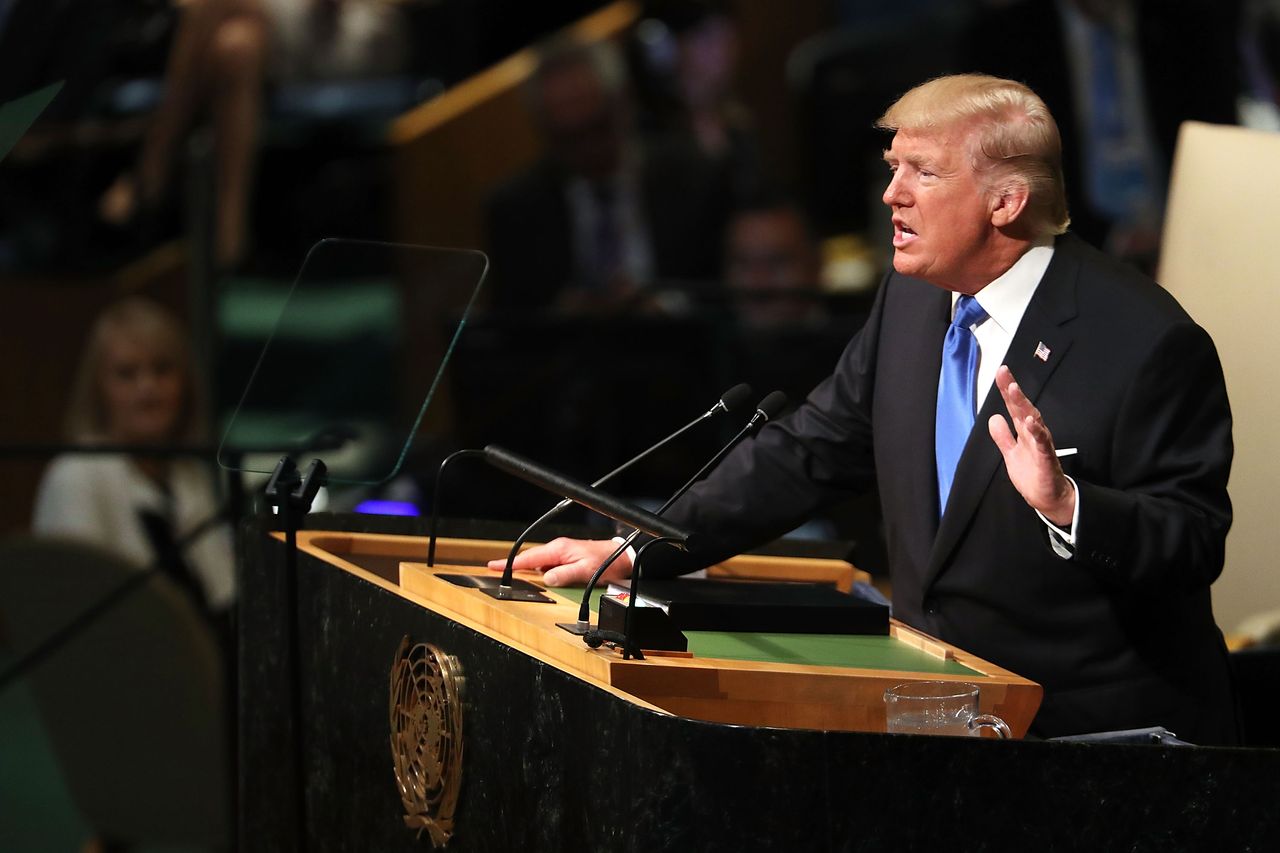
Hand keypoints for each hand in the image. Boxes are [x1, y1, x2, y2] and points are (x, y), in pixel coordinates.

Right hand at [485, 537, 631, 586]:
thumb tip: (547, 580)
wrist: (622, 556)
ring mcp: (563, 552)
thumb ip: (564, 575)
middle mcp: (559, 549)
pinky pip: (548, 564)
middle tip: (497, 571)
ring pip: (539, 562)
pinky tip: (539, 578)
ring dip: (528, 569)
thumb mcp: (585, 571)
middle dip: (515, 565)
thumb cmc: (606, 562)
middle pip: (531, 559)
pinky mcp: (567, 557)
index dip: (510, 563)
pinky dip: (541, 571)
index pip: (530, 558)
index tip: (493, 565)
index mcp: (559, 550)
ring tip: (514, 577)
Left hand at [987, 365, 1075, 525]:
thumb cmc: (1032, 474)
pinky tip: (1031, 423)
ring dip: (1024, 406)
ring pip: (1034, 422)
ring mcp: (1041, 446)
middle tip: (1005, 374)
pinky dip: (1037, 433)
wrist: (1047, 498)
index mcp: (1025, 432)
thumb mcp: (1011, 453)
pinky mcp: (1046, 460)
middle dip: (1014, 391)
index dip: (1007, 390)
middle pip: (1023, 409)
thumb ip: (1003, 436)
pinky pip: (1042, 445)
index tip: (1000, 372)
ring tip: (1014, 391)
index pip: (1014, 408)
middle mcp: (1034, 435)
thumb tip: (994, 417)